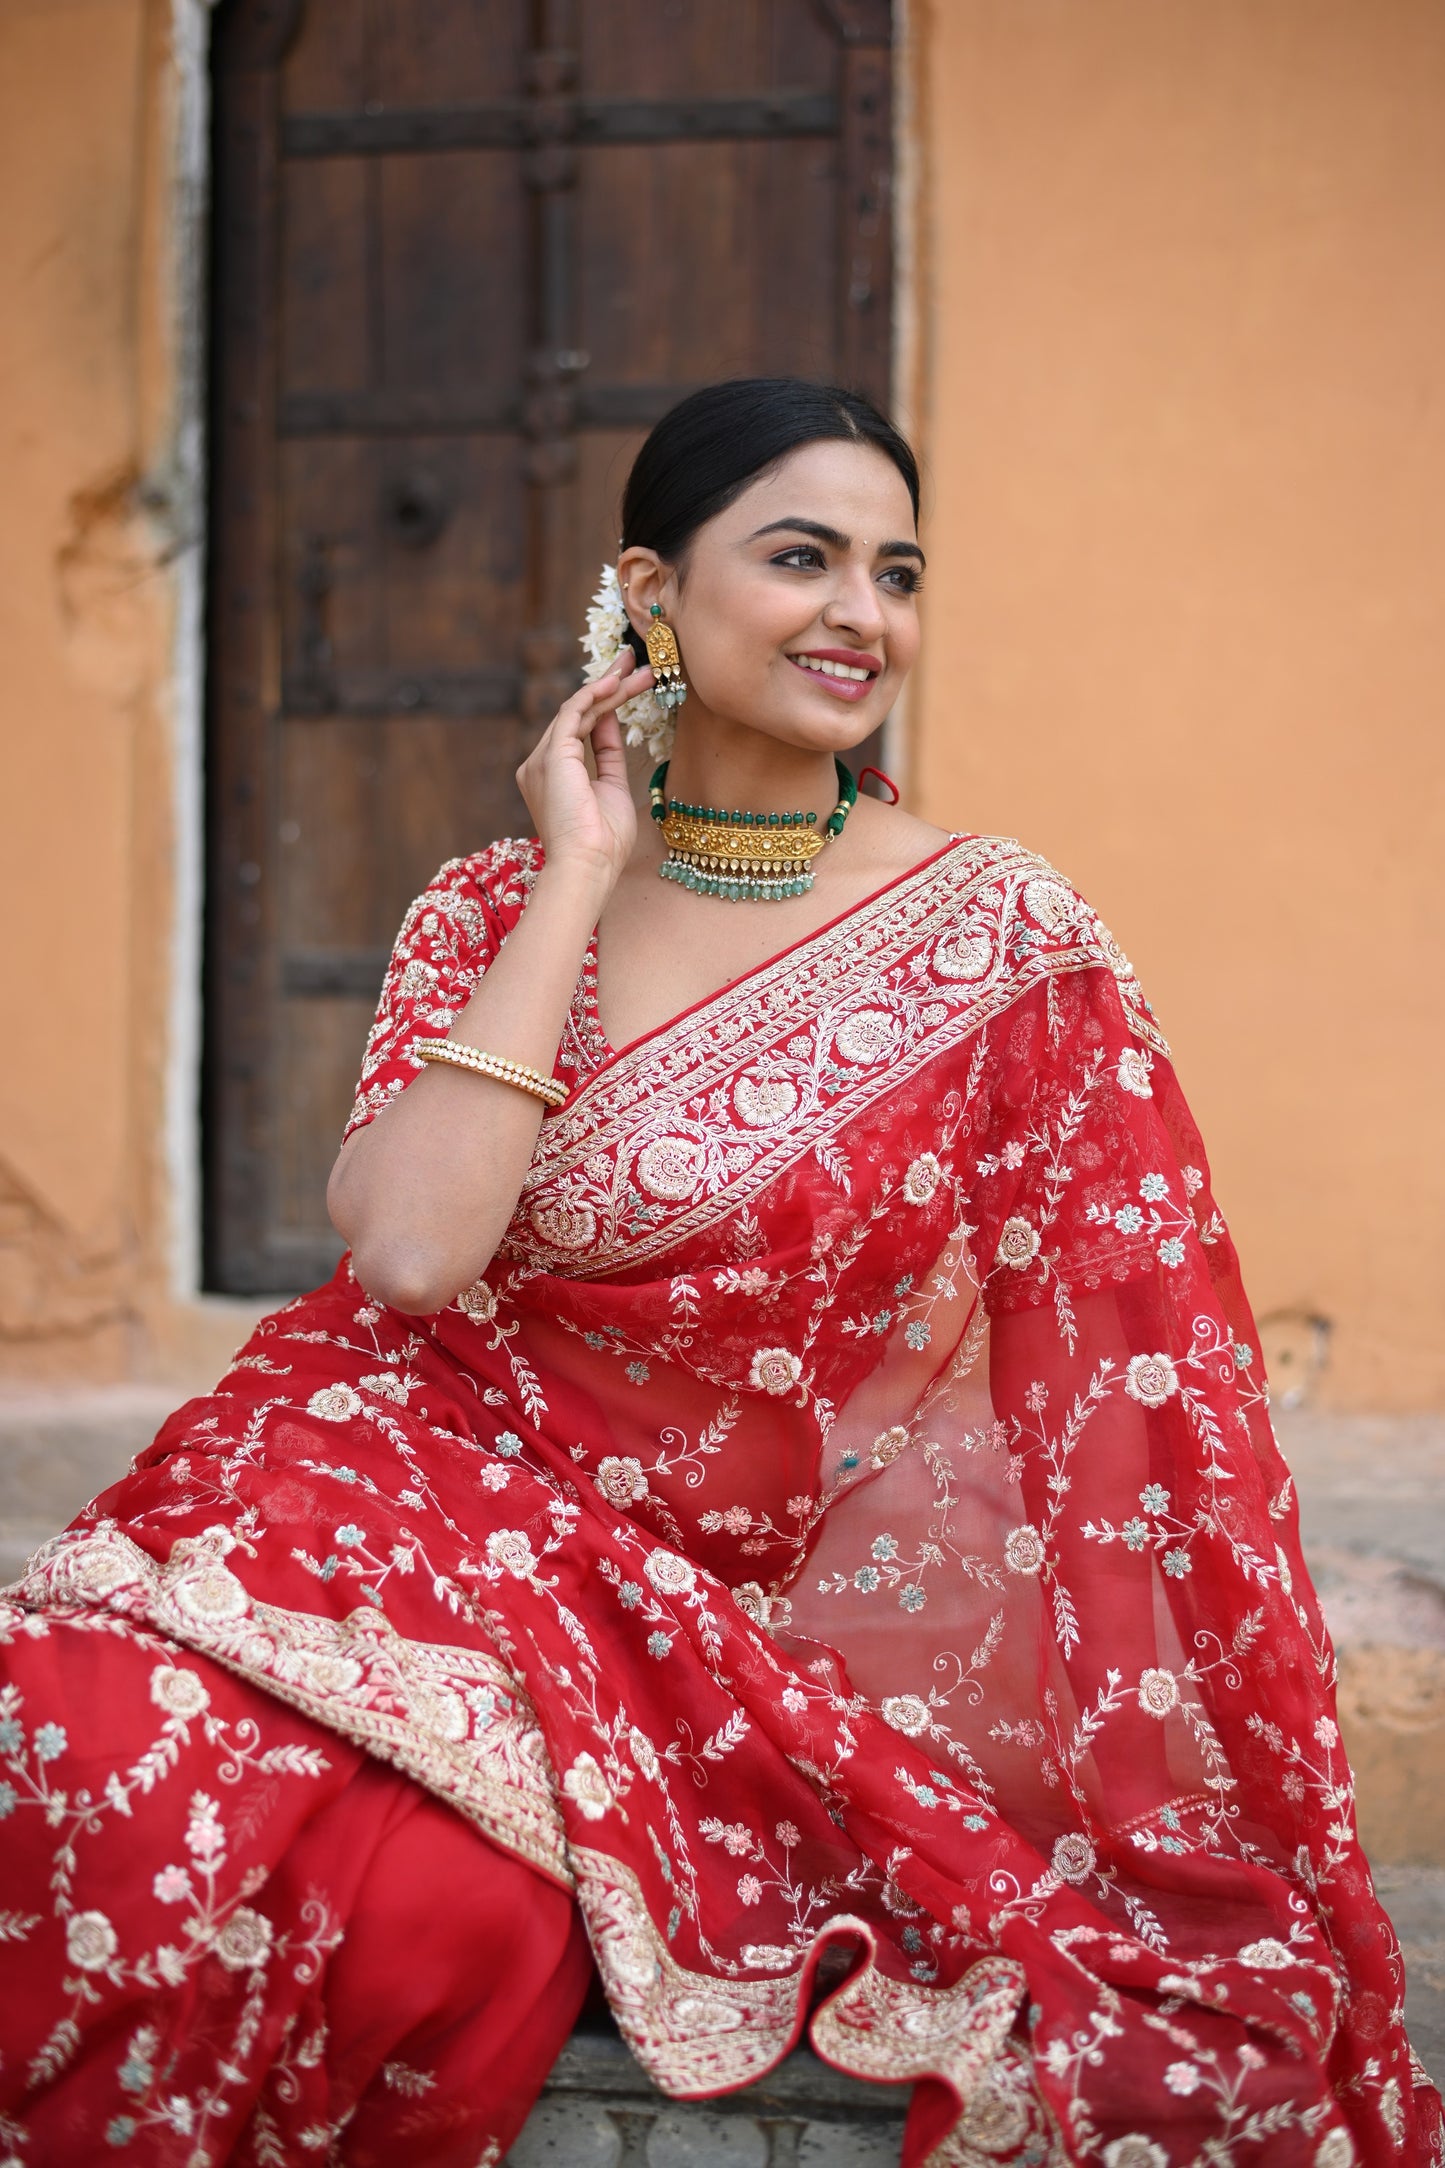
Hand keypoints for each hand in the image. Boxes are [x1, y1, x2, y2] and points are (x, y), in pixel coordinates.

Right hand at [515, 658, 653, 893]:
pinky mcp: (551, 756)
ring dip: (609, 686)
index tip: (630, 684)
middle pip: (577, 714)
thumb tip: (612, 723)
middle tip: (632, 661)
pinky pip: (573, 713)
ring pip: (577, 709)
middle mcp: (540, 765)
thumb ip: (608, 757)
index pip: (580, 730)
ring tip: (638, 668)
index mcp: (552, 777)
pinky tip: (617, 682)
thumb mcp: (611, 790)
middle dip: (608, 686)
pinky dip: (595, 695)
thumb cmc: (603, 844)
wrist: (587, 867)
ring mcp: (542, 759)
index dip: (606, 705)